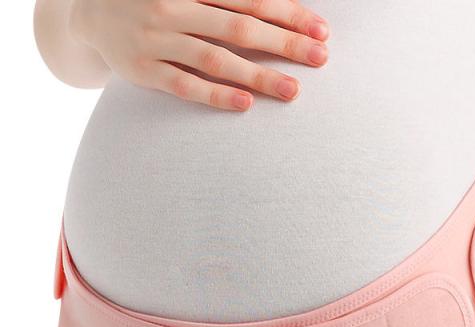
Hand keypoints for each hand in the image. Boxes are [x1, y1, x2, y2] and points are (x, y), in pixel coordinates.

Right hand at [68, 0, 329, 109]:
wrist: (89, 13)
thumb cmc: (155, 1)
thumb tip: (273, 5)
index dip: (288, 14)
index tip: (321, 30)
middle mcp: (175, 7)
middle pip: (240, 28)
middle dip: (285, 43)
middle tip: (321, 58)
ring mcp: (158, 40)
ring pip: (216, 59)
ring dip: (259, 75)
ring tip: (293, 90)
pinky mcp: (144, 70)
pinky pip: (184, 86)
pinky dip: (215, 95)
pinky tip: (245, 105)